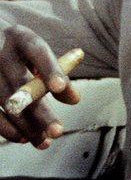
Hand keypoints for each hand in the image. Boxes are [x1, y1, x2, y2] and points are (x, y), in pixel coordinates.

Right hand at [0, 22, 78, 147]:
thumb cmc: (20, 49)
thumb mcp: (38, 52)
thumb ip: (58, 72)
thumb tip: (74, 100)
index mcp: (21, 37)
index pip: (38, 52)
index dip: (49, 69)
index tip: (60, 88)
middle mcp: (0, 53)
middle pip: (20, 84)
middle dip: (39, 111)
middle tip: (58, 131)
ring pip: (5, 101)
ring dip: (25, 125)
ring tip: (44, 142)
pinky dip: (6, 128)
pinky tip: (23, 138)